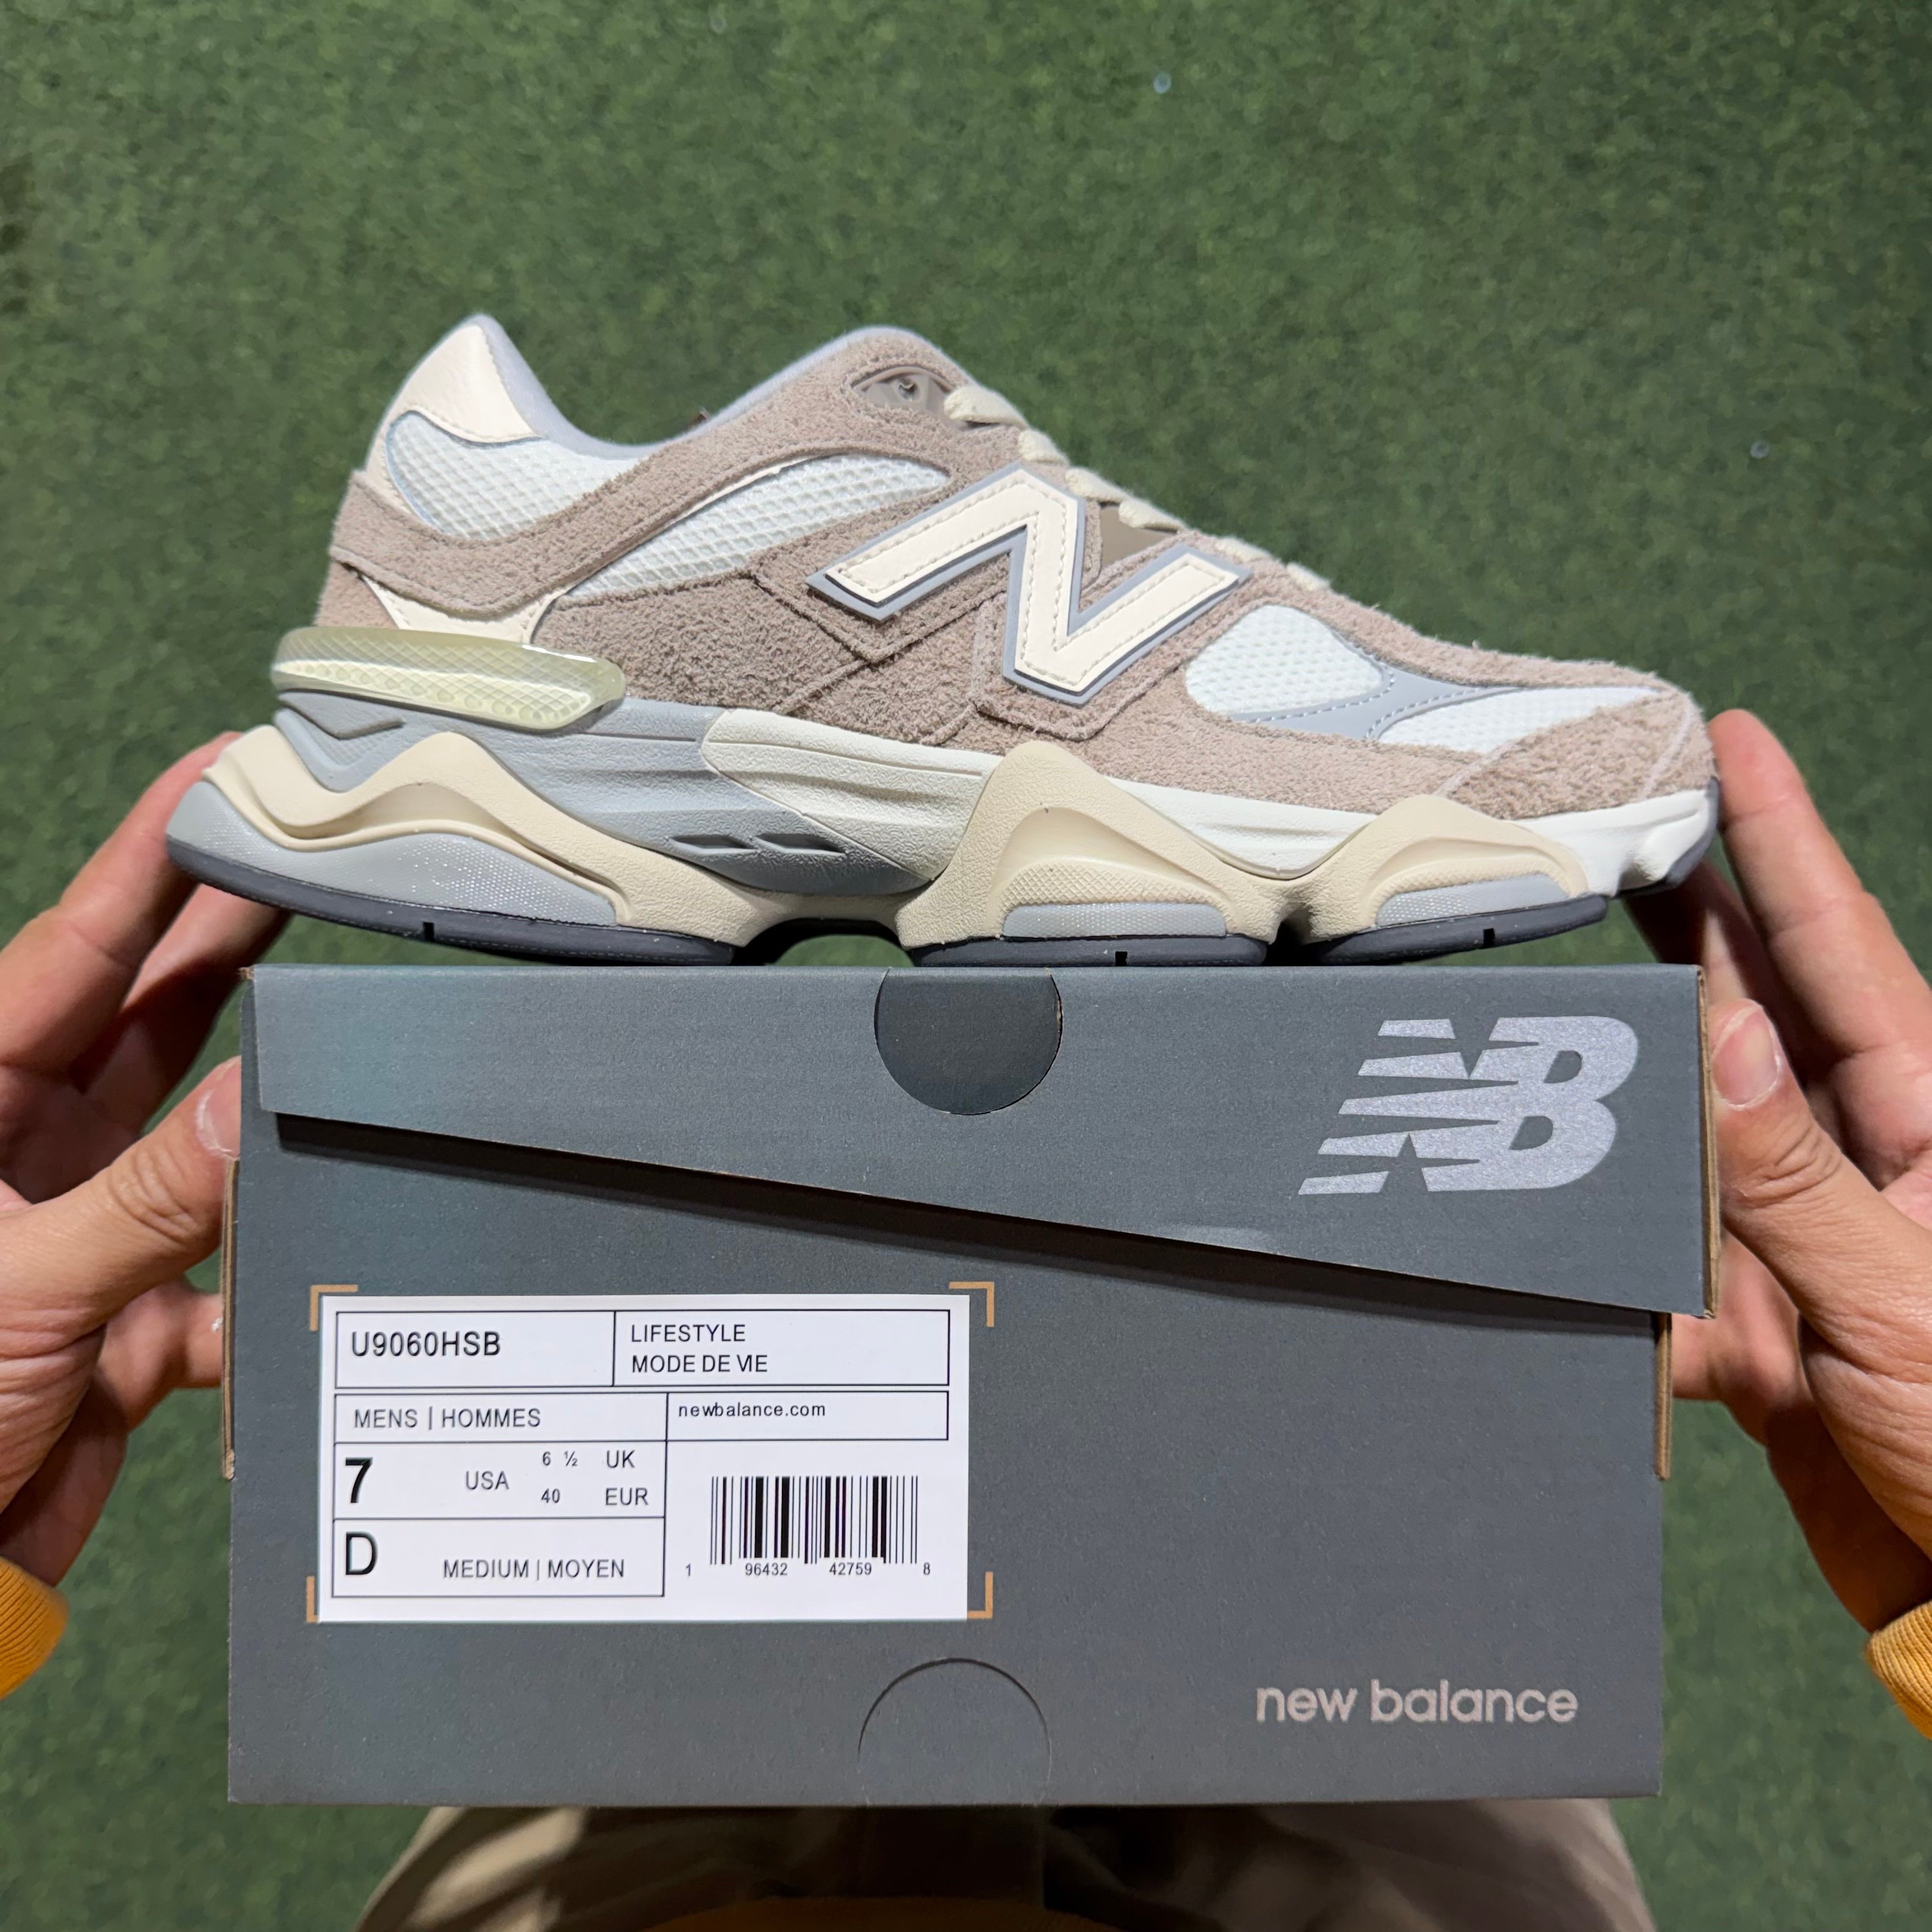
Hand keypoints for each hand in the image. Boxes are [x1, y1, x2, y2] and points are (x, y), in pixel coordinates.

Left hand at [0, 744, 284, 1584]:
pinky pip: (217, 1286)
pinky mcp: (120, 1329)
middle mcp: (21, 1155)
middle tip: (316, 861)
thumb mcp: (15, 1289)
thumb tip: (268, 1094)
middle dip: (229, 945)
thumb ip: (148, 1196)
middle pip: (145, 1020)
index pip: (70, 953)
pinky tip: (288, 1310)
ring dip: (268, 1118)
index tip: (219, 774)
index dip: (148, 859)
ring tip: (354, 1046)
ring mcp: (76, 1238)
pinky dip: (255, 1300)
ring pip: (197, 1144)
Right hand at [1635, 711, 1931, 1630]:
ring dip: (1636, 1116)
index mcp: (1931, 1122)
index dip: (1780, 838)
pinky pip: (1671, 1269)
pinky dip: (1637, 1292)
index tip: (1729, 740)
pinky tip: (1624, 1312)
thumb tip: (1716, 1029)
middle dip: (1686, 929)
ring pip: (1693, 1135)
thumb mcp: (1902, 1298)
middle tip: (1616, 841)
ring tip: (1565, 1040)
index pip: (1837, 948)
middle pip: (1756, 1010)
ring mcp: (1814, 1235)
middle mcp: (1868, 1157)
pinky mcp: (1769, 1320)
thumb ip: (1793, 1170)